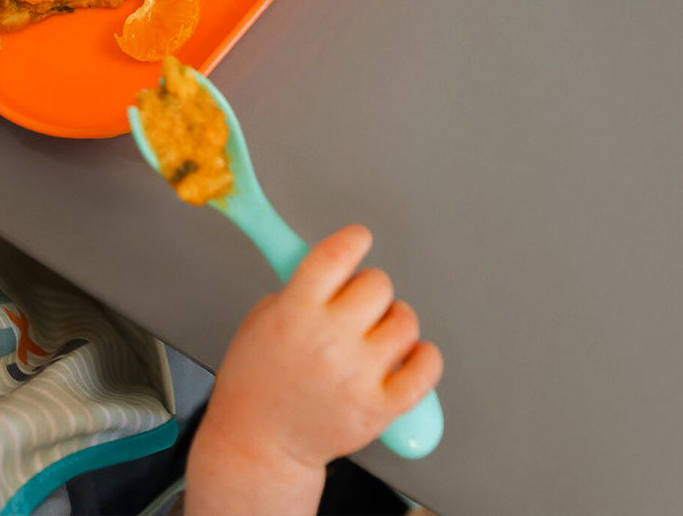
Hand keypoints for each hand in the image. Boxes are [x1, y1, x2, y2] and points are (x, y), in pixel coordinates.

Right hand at [186, 225, 441, 515]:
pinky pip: (425, 369)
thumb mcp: (263, 317)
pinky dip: (424, 357)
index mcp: (295, 312)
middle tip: (357, 303)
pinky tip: (408, 355)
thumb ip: (301, 289)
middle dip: (369, 287)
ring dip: (394, 320)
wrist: (258, 443)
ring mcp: (357, 376)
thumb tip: (339, 266)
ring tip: (376, 333)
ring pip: (405, 321)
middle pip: (377, 284)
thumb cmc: (256, 381)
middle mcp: (329, 340)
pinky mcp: (379, 408)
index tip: (359, 238)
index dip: (353, 239)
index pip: (337, 255)